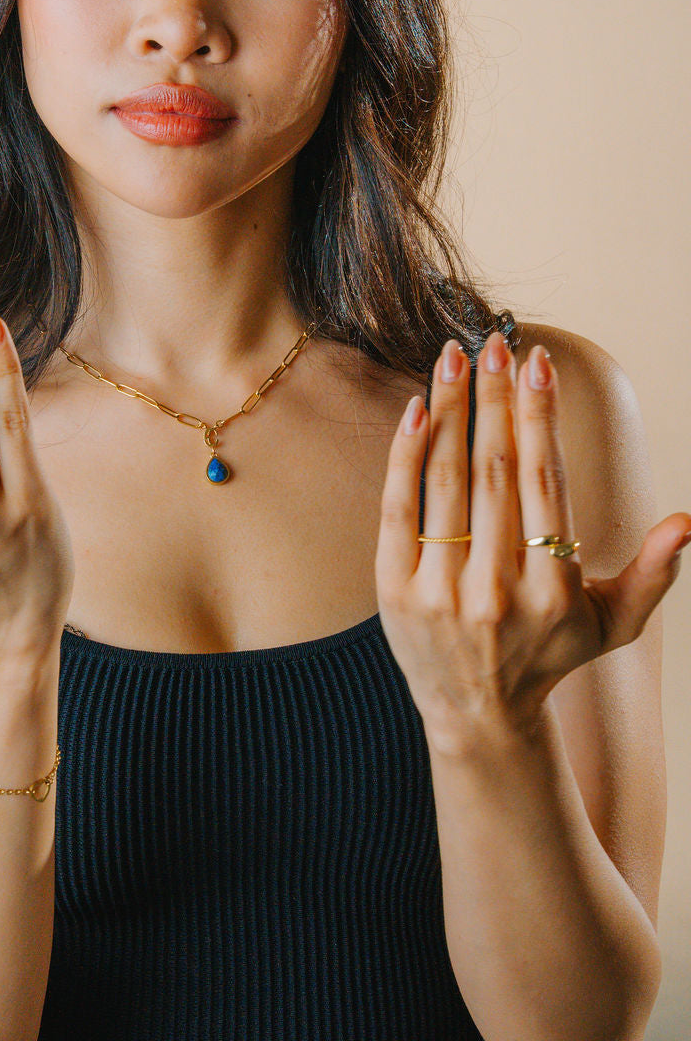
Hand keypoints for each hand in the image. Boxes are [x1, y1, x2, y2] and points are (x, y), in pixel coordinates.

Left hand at [375, 329, 690, 748]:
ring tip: (454, 357)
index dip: (539, 416)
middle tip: (494, 342)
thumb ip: (654, 573)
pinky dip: (405, 453)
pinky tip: (419, 407)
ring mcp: (441, 591)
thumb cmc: (551, 652)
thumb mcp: (613, 623)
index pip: (544, 483)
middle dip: (493, 398)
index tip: (537, 362)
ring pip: (444, 480)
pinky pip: (398, 507)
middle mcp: (496, 590)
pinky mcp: (395, 591)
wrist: (478, 715)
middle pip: (493, 471)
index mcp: (554, 591)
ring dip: (449, 409)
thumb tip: (687, 521)